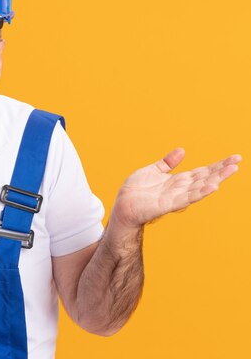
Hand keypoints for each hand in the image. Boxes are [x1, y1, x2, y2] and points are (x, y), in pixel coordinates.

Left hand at [112, 148, 241, 227]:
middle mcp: (180, 189)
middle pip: (205, 178)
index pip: (202, 172)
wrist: (122, 207)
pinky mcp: (166, 205)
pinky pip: (186, 198)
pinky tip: (213, 187)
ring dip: (216, 180)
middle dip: (221, 171)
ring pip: (199, 187)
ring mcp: (174, 197)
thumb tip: (182, 150)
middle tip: (237, 162)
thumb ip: (167, 163)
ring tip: (231, 171)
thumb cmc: (135, 191)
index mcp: (178, 180)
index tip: (234, 158)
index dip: (217, 165)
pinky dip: (199, 192)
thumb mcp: (152, 171)